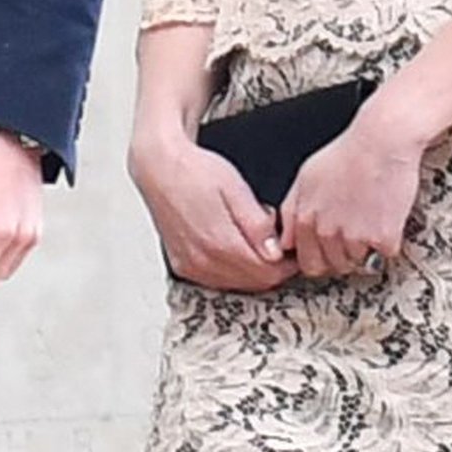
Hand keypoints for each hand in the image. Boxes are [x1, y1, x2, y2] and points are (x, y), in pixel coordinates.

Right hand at [129, 134, 295, 293]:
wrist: (158, 167)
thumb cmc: (195, 171)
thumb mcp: (235, 189)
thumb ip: (256, 224)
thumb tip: (274, 252)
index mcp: (219, 242)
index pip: (267, 272)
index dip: (287, 263)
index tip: (293, 250)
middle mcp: (202, 261)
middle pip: (254, 282)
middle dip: (272, 267)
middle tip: (277, 242)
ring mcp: (190, 266)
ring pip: (237, 283)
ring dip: (253, 269)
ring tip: (254, 238)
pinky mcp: (182, 266)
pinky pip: (217, 279)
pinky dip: (233, 269)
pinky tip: (234, 246)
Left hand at [278, 111, 423, 279]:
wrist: (382, 140)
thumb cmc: (347, 151)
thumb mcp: (306, 176)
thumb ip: (291, 211)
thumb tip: (285, 242)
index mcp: (305, 218)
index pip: (308, 262)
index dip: (321, 257)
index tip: (331, 250)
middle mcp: (326, 232)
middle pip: (333, 266)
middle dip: (342, 256)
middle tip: (354, 234)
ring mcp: (354, 237)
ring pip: (358, 262)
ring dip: (365, 248)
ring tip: (370, 217)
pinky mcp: (382, 238)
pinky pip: (385, 254)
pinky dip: (388, 241)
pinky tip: (386, 216)